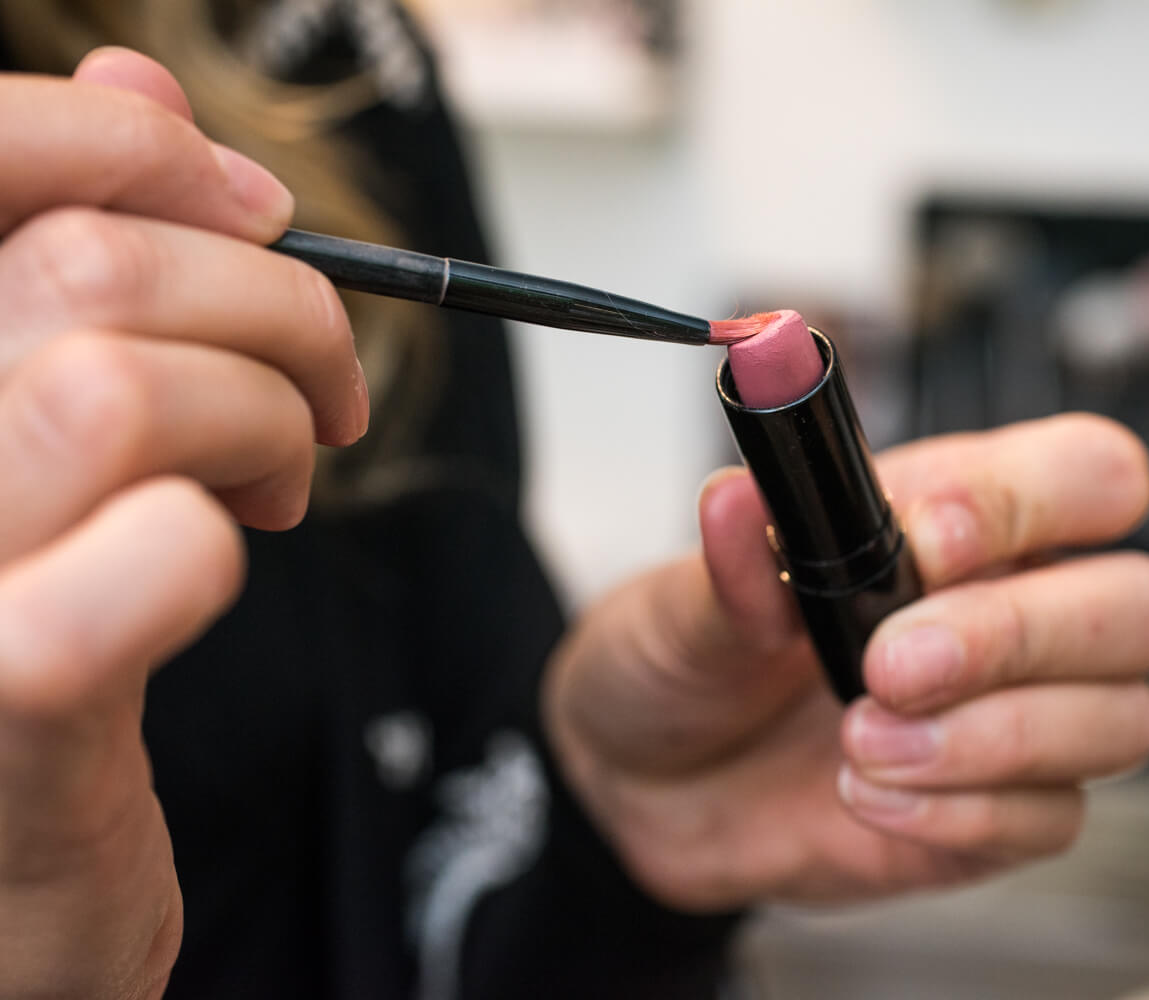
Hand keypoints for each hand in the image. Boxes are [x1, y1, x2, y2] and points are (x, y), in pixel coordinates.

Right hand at [0, 50, 362, 996]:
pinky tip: (226, 560)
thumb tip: (140, 91)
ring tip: (278, 478)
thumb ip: (70, 251)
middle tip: (317, 389)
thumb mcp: (37, 412)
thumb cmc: (29, 618)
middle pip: (90, 270)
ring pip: (120, 387)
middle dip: (272, 306)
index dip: (136, 148)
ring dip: (261, 417)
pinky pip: (158, 550)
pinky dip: (226, 539)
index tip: (257, 212)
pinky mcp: (6, 698)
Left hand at [545, 414, 1148, 908]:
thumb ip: (728, 562)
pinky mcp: (1001, 812)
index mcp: (956, 515)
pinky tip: (866, 795)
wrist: (644, 784)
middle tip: (891, 666)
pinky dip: (959, 813)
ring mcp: (1018, 715)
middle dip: (1019, 635)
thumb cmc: (687, 660)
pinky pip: (1052, 818)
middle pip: (1139, 604)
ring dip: (989, 738)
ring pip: (1119, 720)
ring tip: (858, 739)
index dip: (1031, 503)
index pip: (1089, 474)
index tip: (924, 542)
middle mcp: (1011, 607)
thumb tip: (738, 499)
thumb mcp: (680, 602)